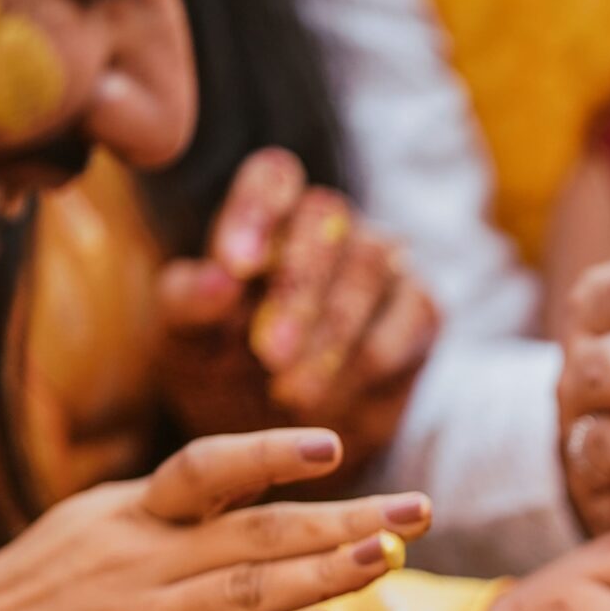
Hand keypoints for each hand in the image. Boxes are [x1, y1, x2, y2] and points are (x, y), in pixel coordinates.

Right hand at [0, 428, 428, 610]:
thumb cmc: (39, 589)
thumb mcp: (96, 526)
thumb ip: (176, 514)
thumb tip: (267, 495)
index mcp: (129, 512)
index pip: (208, 468)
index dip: (271, 453)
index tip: (335, 447)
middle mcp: (137, 558)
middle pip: (256, 530)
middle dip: (345, 518)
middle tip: (418, 511)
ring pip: (246, 591)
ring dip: (323, 576)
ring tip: (385, 559)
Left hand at [154, 148, 442, 479]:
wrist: (281, 434)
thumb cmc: (223, 369)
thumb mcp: (187, 342)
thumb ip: (190, 304)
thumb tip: (219, 277)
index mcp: (267, 212)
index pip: (273, 176)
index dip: (256, 209)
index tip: (235, 267)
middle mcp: (330, 225)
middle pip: (324, 216)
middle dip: (296, 285)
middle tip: (267, 354)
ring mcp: (383, 262)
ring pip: (369, 266)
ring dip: (331, 334)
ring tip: (292, 394)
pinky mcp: (422, 308)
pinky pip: (409, 317)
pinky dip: (368, 362)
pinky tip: (332, 397)